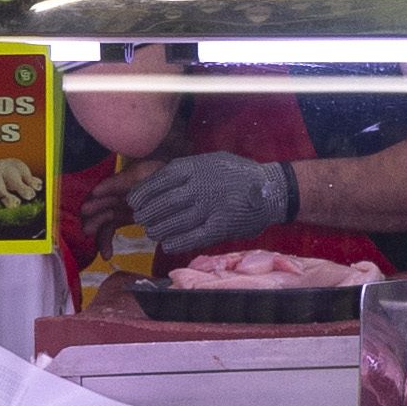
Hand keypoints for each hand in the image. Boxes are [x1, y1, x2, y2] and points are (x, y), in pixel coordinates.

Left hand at [125, 149, 295, 251]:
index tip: (133, 202)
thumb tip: (158, 180)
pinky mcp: (220, 227)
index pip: (159, 181)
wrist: (272, 189)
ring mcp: (210, 208)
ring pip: (174, 222)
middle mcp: (199, 186)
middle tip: (140, 219)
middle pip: (163, 203)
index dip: (143, 193)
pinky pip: (192, 237)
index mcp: (195, 167)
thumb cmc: (238, 174)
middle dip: (147, 213)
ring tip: (152, 232)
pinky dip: (177, 242)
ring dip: (159, 229)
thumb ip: (187, 169)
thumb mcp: (211, 161)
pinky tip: (168, 245)